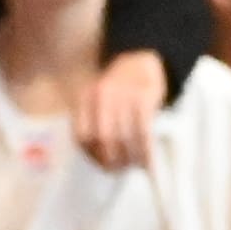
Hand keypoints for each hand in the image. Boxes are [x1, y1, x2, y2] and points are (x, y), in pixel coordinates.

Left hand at [70, 51, 160, 170]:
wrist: (141, 61)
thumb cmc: (118, 91)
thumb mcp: (97, 101)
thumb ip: (93, 124)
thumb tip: (102, 161)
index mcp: (85, 97)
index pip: (82, 136)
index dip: (92, 155)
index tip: (103, 164)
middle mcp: (102, 94)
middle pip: (103, 138)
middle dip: (112, 159)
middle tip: (121, 168)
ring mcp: (124, 94)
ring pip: (124, 136)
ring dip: (130, 157)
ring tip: (135, 165)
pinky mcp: (145, 96)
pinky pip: (144, 131)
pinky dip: (146, 150)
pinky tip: (148, 161)